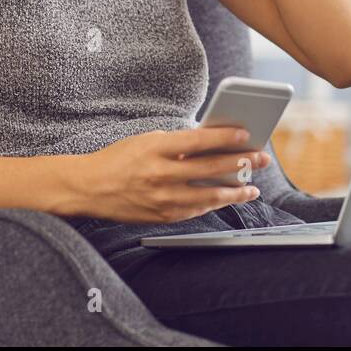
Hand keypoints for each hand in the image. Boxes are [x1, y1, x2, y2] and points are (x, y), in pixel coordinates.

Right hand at [75, 125, 270, 223]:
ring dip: (235, 192)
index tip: (246, 134)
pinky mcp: (161, 216)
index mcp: (156, 148)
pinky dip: (212, 204)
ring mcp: (162, 198)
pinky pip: (195, 211)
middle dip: (241, 163)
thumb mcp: (146, 141)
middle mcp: (160, 174)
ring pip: (208, 196)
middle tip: (262, 159)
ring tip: (252, 188)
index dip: (226, 137)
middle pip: (210, 168)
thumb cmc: (119, 159)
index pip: (199, 141)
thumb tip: (211, 143)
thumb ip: (177, 143)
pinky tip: (225, 199)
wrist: (88, 188)